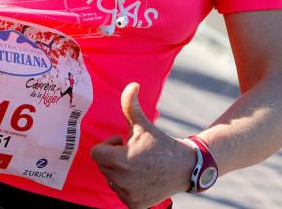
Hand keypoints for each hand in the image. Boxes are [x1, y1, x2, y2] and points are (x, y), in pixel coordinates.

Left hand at [91, 83, 196, 207]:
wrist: (185, 167)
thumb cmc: (160, 143)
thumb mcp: (143, 123)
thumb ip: (131, 105)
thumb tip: (132, 84)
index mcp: (121, 160)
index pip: (96, 153)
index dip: (108, 145)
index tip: (122, 142)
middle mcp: (123, 181)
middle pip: (103, 167)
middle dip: (114, 158)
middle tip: (132, 153)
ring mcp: (129, 195)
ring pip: (111, 181)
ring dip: (119, 173)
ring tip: (139, 166)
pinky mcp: (135, 206)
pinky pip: (120, 194)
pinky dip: (128, 187)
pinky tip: (142, 179)